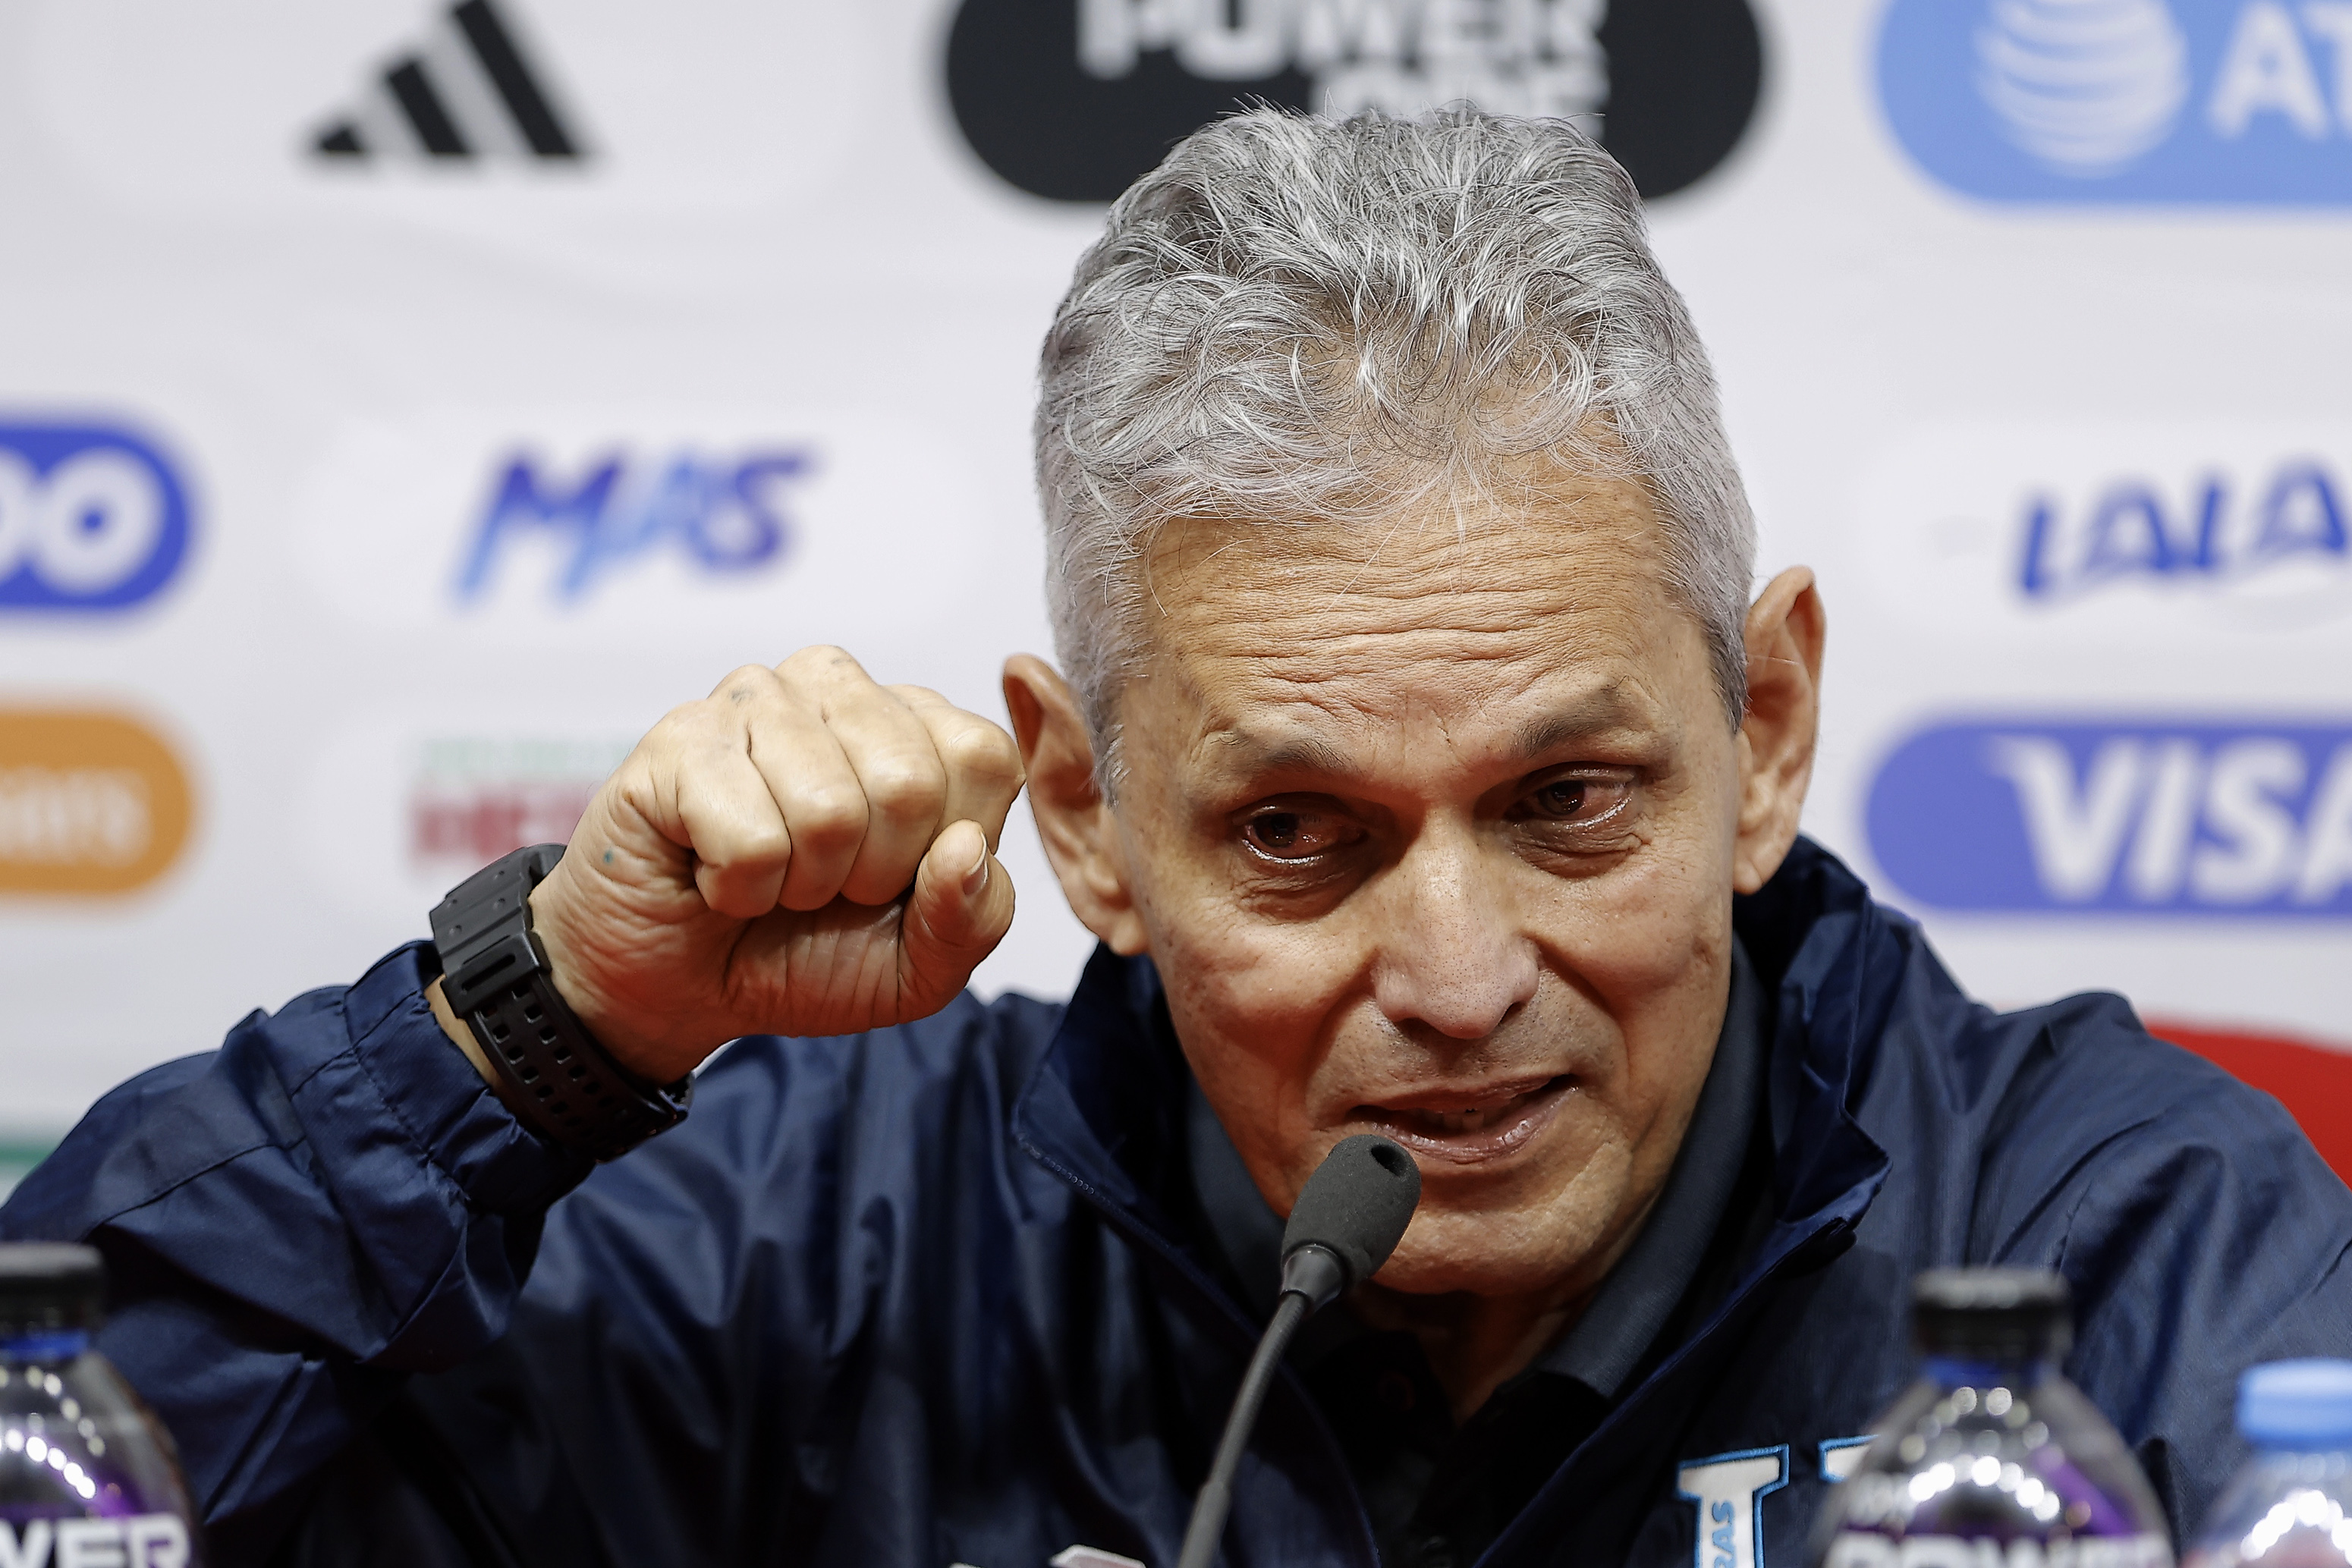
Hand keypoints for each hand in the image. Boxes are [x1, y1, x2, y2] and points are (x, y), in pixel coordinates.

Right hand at [511, 648, 1024, 1082]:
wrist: (677, 989)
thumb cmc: (803, 956)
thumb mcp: (919, 966)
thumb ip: (974, 916)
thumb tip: (967, 847)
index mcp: (916, 725)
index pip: (982, 758)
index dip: (940, 853)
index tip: (890, 880)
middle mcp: (840, 689)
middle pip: (909, 783)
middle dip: (867, 875)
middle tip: (819, 885)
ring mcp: (756, 699)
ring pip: (828, 810)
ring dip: (797, 883)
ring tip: (767, 875)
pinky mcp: (680, 737)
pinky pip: (751, 838)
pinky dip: (737, 888)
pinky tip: (713, 871)